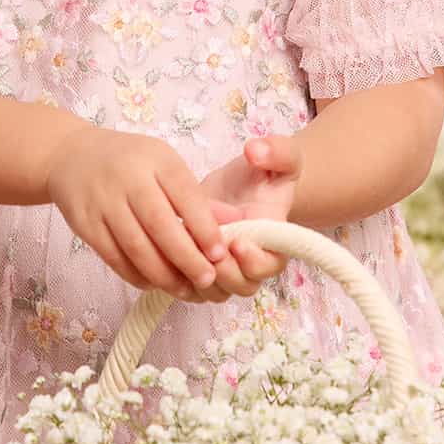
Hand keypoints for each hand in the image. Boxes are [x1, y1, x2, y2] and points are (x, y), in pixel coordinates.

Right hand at [45, 126, 230, 298]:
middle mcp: (128, 179)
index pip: (186, 195)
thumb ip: (197, 196)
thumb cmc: (130, 162)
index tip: (220, 253)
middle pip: (161, 225)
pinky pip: (113, 257)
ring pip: (136, 247)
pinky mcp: (85, 224)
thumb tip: (237, 223)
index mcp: (156, 160)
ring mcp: (103, 202)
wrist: (71, 156)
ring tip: (184, 289)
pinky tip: (154, 283)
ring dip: (163, 274)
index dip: (204, 228)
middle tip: (207, 279)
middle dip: (187, 258)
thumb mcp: (165, 164)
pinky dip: (136, 275)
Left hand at [178, 133, 304, 302]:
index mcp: (274, 240)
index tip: (237, 240)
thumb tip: (255, 151)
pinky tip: (164, 249)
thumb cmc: (263, 173)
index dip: (254, 260)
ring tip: (182, 247)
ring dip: (196, 277)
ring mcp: (225, 269)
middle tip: (205, 249)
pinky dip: (176, 275)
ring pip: (213, 292)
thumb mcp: (279, 156)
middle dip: (222, 272)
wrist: (239, 185)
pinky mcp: (199, 267)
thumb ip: (276, 151)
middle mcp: (250, 262)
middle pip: (241, 286)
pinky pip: (188, 286)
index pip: (270, 265)